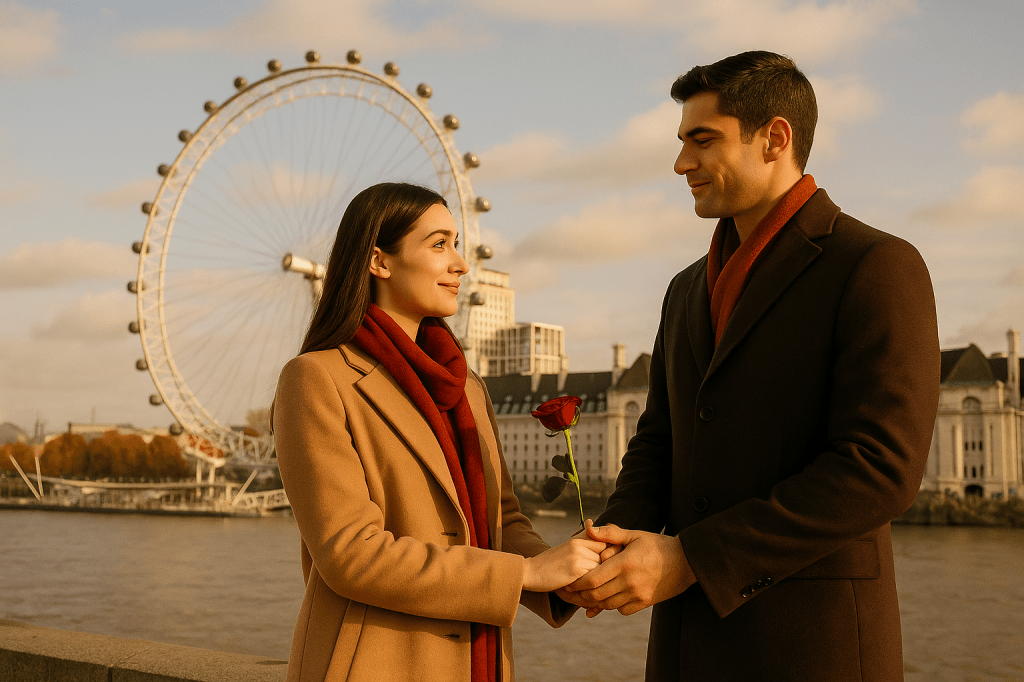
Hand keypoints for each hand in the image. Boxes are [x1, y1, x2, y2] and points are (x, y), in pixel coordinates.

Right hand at [522, 530, 606, 591]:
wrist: (530, 572)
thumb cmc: (549, 564)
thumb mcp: (566, 548)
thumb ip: (582, 540)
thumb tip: (591, 523)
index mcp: (578, 539)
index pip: (605, 543)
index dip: (609, 555)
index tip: (606, 566)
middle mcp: (579, 544)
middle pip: (606, 556)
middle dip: (607, 568)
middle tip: (604, 579)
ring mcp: (578, 556)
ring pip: (602, 568)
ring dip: (600, 578)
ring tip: (595, 586)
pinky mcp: (576, 569)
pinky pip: (594, 577)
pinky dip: (593, 585)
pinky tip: (586, 589)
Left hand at [557, 524, 694, 615]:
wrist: (686, 561)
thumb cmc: (658, 545)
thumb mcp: (635, 535)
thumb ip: (611, 533)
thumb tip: (589, 529)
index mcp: (625, 564)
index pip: (593, 579)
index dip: (577, 583)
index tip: (568, 581)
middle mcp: (630, 582)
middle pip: (596, 595)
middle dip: (580, 595)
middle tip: (569, 592)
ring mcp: (638, 594)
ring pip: (607, 604)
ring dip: (594, 602)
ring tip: (583, 597)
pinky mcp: (645, 602)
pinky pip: (622, 610)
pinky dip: (612, 606)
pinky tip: (607, 598)